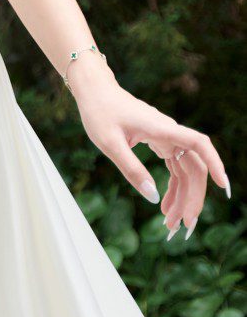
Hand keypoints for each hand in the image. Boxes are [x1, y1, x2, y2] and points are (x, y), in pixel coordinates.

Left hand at [69, 58, 229, 231]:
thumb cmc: (99, 112)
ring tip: (172, 224)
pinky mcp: (159, 141)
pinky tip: (164, 205)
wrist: (94, 90)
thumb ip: (131, 169)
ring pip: (185, 171)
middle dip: (192, 198)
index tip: (222, 186)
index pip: (198, 144)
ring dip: (183, 197)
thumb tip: (152, 197)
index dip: (214, 163)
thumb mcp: (109, 143)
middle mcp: (169, 132)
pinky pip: (174, 167)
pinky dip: (173, 187)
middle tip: (184, 226)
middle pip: (193, 167)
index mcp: (161, 128)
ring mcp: (166, 137)